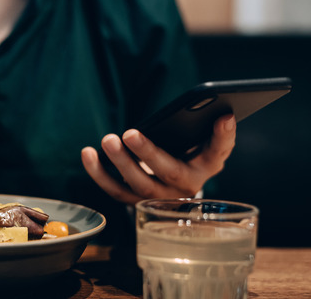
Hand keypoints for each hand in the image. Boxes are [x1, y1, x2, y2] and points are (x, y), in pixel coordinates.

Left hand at [81, 114, 235, 204]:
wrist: (173, 184)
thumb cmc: (185, 152)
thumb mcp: (198, 140)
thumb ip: (203, 128)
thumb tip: (216, 109)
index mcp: (207, 165)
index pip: (219, 151)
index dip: (223, 136)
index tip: (223, 117)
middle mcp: (187, 185)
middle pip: (168, 171)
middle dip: (148, 152)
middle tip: (129, 133)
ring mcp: (161, 198)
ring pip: (139, 184)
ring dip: (120, 162)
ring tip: (107, 140)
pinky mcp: (137, 201)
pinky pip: (116, 190)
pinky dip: (99, 173)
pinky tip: (87, 153)